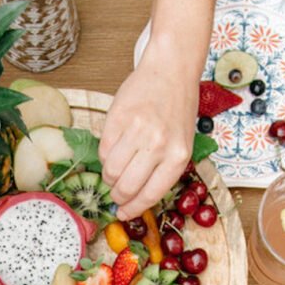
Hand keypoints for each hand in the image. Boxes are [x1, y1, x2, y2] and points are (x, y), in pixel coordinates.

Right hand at [100, 39, 195, 220]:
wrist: (171, 71)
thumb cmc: (177, 110)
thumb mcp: (181, 144)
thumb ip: (161, 170)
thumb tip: (134, 198)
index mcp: (178, 156)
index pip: (150, 194)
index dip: (133, 208)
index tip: (123, 214)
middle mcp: (158, 145)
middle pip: (126, 186)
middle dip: (118, 195)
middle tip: (116, 193)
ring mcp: (137, 130)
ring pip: (111, 170)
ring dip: (109, 176)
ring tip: (116, 168)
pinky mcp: (119, 117)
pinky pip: (104, 149)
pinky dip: (105, 155)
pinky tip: (115, 148)